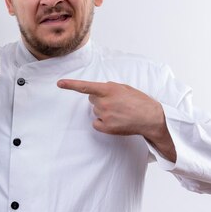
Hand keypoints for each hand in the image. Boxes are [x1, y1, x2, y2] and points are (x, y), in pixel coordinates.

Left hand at [57, 79, 176, 160]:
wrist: (151, 118)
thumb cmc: (139, 101)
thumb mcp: (124, 88)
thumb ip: (109, 88)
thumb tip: (98, 91)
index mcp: (109, 89)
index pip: (86, 87)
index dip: (71, 85)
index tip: (59, 83)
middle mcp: (105, 102)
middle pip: (91, 100)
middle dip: (100, 99)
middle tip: (116, 102)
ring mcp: (105, 115)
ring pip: (95, 111)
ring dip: (104, 110)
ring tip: (119, 112)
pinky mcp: (107, 127)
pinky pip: (96, 123)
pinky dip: (103, 122)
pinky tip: (116, 120)